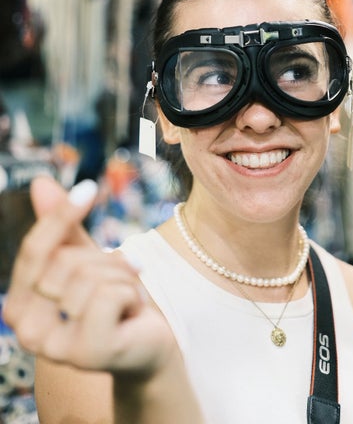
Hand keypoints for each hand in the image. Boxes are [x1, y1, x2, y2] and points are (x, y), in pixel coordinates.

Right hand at [4, 175, 175, 376]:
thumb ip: (62, 228)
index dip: (61, 215)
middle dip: (105, 260)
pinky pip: (110, 295)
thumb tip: (40, 182)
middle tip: (121, 279)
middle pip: (65, 261)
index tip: (89, 187)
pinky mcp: (86, 353)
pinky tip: (133, 314)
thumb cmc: (114, 302)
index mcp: (19, 308)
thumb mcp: (87, 259)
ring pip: (90, 277)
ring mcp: (55, 348)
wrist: (149, 345)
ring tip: (128, 299)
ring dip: (123, 278)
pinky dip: (131, 294)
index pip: (34, 251)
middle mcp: (27, 333)